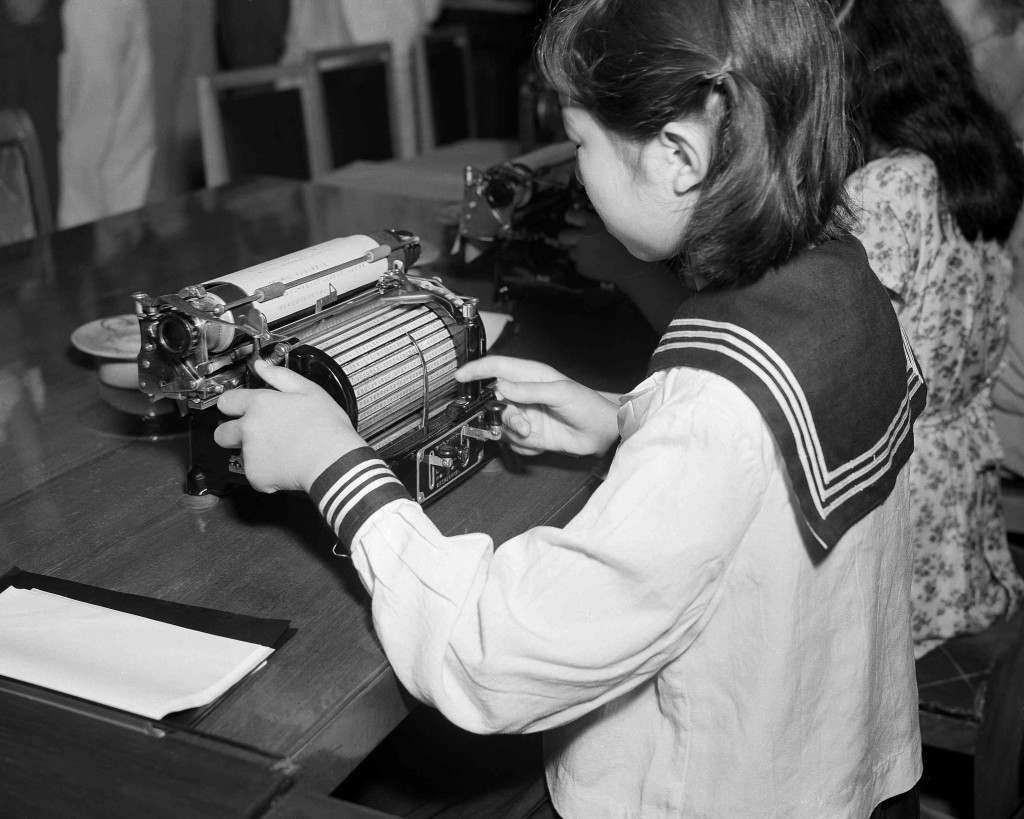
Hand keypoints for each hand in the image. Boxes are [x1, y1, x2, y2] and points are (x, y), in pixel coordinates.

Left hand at [215, 359, 364, 492]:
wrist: (333, 462)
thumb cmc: (327, 428)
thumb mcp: (310, 391)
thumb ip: (280, 376)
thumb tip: (261, 366)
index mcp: (260, 404)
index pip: (226, 401)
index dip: (232, 405)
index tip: (238, 409)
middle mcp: (248, 428)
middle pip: (222, 431)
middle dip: (233, 432)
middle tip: (256, 434)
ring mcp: (250, 453)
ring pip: (240, 454)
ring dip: (254, 453)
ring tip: (281, 450)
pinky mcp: (256, 475)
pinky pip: (254, 474)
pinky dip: (266, 473)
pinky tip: (285, 464)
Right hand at [455, 356, 618, 456]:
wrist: (602, 433)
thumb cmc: (588, 405)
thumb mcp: (559, 392)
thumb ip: (528, 390)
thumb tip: (501, 385)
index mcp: (530, 375)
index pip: (496, 367)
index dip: (476, 370)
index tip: (460, 377)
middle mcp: (523, 394)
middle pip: (493, 401)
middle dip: (502, 415)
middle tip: (521, 425)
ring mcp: (524, 415)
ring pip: (500, 424)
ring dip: (514, 432)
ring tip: (533, 434)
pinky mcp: (528, 435)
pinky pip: (511, 441)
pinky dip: (522, 445)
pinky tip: (540, 442)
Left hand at [558, 208, 659, 286]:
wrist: (634, 266)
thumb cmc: (628, 244)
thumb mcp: (615, 224)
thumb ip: (600, 219)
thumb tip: (589, 215)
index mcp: (592, 223)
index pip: (569, 215)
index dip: (570, 219)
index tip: (572, 221)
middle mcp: (584, 237)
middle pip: (562, 236)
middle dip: (567, 238)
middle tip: (574, 240)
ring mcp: (582, 253)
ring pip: (570, 252)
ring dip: (578, 253)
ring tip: (594, 254)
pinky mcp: (583, 267)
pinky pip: (578, 265)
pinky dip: (586, 265)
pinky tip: (599, 263)